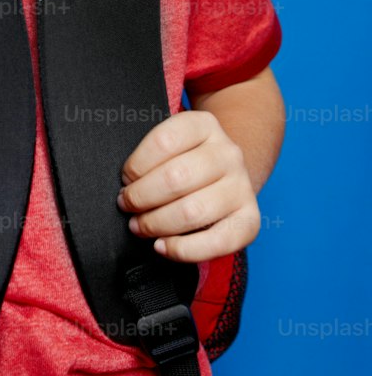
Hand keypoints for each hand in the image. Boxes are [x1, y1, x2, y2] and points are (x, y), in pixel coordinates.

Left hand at [117, 109, 260, 261]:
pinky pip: (217, 241)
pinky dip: (183, 250)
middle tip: (127, 205)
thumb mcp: (171, 145)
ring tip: (139, 225)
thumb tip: (127, 187)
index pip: (164, 141)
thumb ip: (150, 157)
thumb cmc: (186, 161)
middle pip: (176, 178)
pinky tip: (162, 246)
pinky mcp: (250, 220)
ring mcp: (242, 186)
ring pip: (192, 211)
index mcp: (205, 126)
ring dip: (156, 223)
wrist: (226, 174)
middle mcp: (228, 153)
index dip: (136, 165)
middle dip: (140, 198)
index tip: (126, 179)